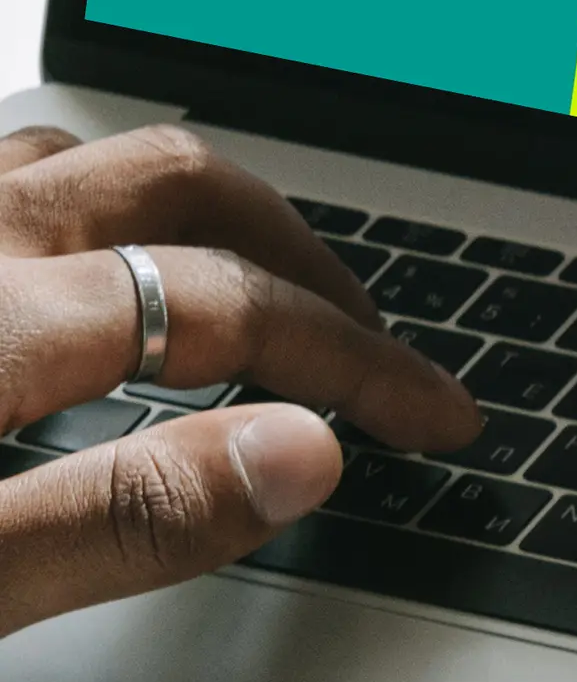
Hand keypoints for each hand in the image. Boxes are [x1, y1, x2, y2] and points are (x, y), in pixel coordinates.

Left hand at [0, 123, 482, 640]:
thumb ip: (119, 517)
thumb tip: (298, 457)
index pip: (227, 308)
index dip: (353, 363)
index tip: (430, 414)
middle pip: (177, 187)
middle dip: (303, 262)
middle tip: (373, 347)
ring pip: (88, 164)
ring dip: (199, 216)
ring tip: (263, 292)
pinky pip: (11, 181)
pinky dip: (93, 214)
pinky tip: (100, 280)